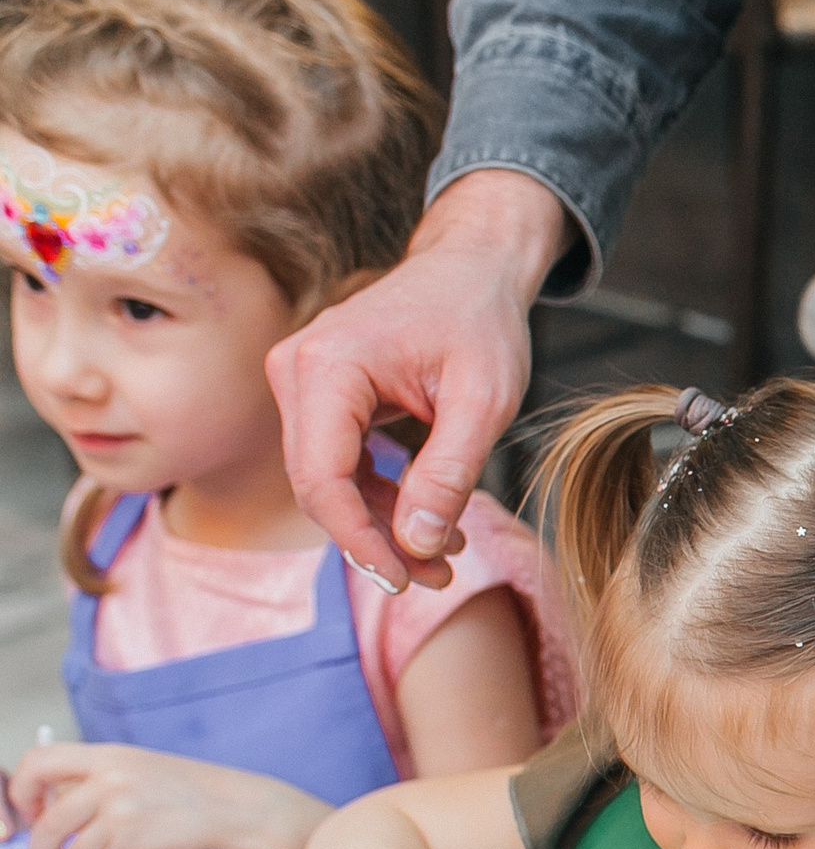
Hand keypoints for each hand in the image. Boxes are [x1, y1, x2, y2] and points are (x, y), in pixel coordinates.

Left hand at [6, 742, 329, 848]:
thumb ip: (103, 784)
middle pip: (45, 821)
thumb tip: (64, 815)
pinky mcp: (135, 845)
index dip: (24, 792)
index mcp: (109, 756)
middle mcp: (109, 780)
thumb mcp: (145, 771)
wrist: (247, 812)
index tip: (34, 813)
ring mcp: (121, 812)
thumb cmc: (202, 797)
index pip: (38, 762)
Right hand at [268, 170, 568, 589]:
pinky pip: (339, 464)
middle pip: (319, 486)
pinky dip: (380, 499)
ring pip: (328, 481)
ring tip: (445, 560)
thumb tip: (416, 544)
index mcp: (327, 367)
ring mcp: (303, 383)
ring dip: (381, 528)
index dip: (360, 539)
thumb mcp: (483, 401)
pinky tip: (430, 526)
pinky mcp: (321, 396)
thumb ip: (448, 474)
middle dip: (376, 541)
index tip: (407, 579)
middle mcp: (297, 372)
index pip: (321, 478)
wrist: (472, 268)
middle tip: (437, 579)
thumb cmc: (480, 320)